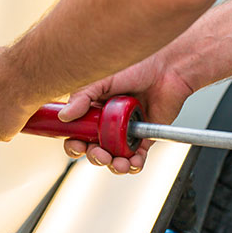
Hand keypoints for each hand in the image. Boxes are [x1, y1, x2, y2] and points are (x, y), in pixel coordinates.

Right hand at [60, 52, 193, 174]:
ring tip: (117, 162)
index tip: (77, 145)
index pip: (78, 133)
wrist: (167, 69)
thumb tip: (64, 116)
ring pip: (114, 157)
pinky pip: (136, 158)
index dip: (74, 143)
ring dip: (113, 165)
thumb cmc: (137, 67)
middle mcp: (108, 123)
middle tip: (99, 154)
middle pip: (94, 149)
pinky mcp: (144, 138)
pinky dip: (134, 165)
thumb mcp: (103, 79)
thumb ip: (83, 97)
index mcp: (94, 110)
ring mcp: (126, 132)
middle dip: (94, 157)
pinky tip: (132, 162)